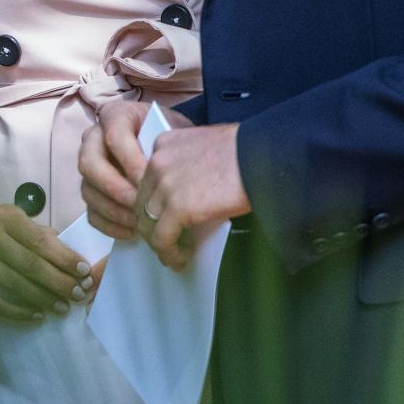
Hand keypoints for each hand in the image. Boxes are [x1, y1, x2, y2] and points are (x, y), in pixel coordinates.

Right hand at [0, 204, 95, 321]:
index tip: (84, 271)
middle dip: (58, 281)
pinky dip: (19, 312)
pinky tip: (38, 315)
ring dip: (43, 298)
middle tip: (78, 294)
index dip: (64, 257)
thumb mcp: (20, 226)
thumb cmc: (1, 236)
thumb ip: (45, 238)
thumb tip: (76, 263)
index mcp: (7, 216)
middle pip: (30, 263)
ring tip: (63, 308)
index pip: (41, 240)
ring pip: (16, 284)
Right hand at [79, 100, 191, 238]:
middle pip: (89, 163)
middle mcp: (94, 139)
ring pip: (88, 191)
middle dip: (114, 186)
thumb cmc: (173, 138)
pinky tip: (132, 232)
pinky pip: (91, 213)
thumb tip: (162, 172)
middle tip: (139, 202)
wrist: (172, 150)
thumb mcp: (174, 131)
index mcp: (115, 115)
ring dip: (113, 210)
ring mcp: (90, 168)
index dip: (129, 158)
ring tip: (140, 221)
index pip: (113, 134)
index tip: (151, 177)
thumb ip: (165, 145)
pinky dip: (110, 225)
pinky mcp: (93, 194)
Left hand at [136, 123, 249, 269]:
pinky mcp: (177, 208)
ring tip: (173, 254)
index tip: (161, 218)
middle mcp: (158, 162)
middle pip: (141, 203)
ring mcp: (165, 185)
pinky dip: (169, 254)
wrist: (261, 155)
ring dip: (159, 243)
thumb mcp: (204, 147)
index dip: (153, 203)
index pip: (146, 180)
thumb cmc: (244, 150)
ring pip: (147, 224)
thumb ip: (185, 165)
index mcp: (164, 143)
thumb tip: (185, 195)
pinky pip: (162, 239)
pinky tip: (179, 260)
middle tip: (166, 241)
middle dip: (152, 225)